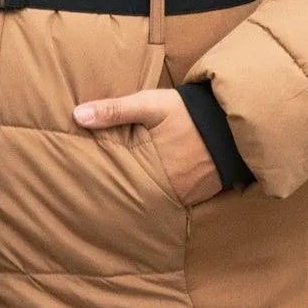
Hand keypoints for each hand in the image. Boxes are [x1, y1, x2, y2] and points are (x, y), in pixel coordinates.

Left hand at [72, 88, 221, 206]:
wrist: (231, 120)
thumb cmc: (186, 112)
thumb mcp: (149, 104)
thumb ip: (114, 110)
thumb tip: (76, 116)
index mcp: (147, 164)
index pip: (115, 180)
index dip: (98, 184)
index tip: (78, 188)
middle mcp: (164, 186)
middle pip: (133, 196)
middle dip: (117, 196)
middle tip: (93, 202)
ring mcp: (183, 194)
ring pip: (152, 202)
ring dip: (139, 200)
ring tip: (119, 201)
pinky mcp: (197, 196)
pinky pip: (173, 202)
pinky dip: (161, 200)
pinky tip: (150, 197)